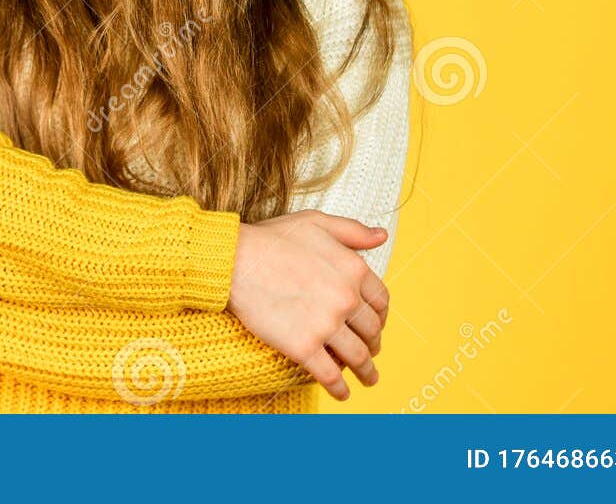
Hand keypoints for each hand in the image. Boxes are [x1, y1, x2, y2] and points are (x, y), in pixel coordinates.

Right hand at [225, 210, 390, 401]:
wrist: (233, 259)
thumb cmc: (271, 238)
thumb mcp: (315, 222)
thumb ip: (352, 230)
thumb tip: (382, 236)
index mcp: (353, 269)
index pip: (381, 300)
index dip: (382, 316)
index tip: (376, 324)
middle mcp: (345, 298)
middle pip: (372, 331)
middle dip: (374, 344)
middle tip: (370, 353)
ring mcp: (326, 325)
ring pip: (357, 357)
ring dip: (367, 372)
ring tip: (368, 378)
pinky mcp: (303, 346)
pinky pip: (331, 375)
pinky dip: (340, 389)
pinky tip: (342, 394)